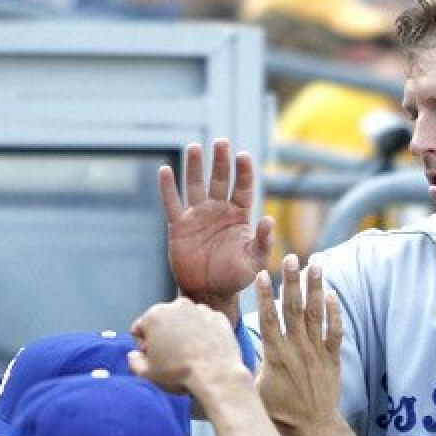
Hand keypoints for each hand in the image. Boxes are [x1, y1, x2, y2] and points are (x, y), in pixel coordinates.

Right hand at [128, 297, 246, 394]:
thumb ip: (133, 361)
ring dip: (184, 333)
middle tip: (172, 358)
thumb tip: (134, 355)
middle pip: (163, 322)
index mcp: (154, 315)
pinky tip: (205, 351)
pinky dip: (203, 334)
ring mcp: (201, 309)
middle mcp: (177, 305)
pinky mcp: (218, 317)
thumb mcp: (147, 374)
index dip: (143, 347)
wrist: (216, 376)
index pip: (140, 329)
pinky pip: (205, 324)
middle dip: (164, 336)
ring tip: (190, 355)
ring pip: (185, 321)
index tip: (154, 359)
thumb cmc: (179, 374)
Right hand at [161, 140, 273, 320]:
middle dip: (220, 161)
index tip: (243, 156)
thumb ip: (263, 241)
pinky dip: (168, 188)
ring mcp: (198, 216)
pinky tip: (165, 170)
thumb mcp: (255, 261)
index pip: (243, 187)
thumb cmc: (235, 277)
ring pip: (195, 186)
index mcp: (239, 216)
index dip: (243, 172)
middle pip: (219, 180)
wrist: (209, 292)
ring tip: (195, 147)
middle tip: (221, 142)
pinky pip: (172, 204)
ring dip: (195, 167)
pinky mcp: (179, 226)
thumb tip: (270, 219)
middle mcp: (218, 211)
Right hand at [256, 255, 343, 435]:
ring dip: (315, 287)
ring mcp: (316, 352)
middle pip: (294, 308)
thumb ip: (239, 377)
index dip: (266, 296)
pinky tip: (331, 293)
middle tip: (291, 257)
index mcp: (275, 355)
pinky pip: (335, 331)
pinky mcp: (332, 359)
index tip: (263, 274)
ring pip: (316, 314)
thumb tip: (210, 371)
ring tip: (316, 263)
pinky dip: (334, 312)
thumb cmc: (281, 416)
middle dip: (292, 281)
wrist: (314, 431)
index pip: (269, 319)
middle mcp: (297, 349)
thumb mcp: (254, 395)